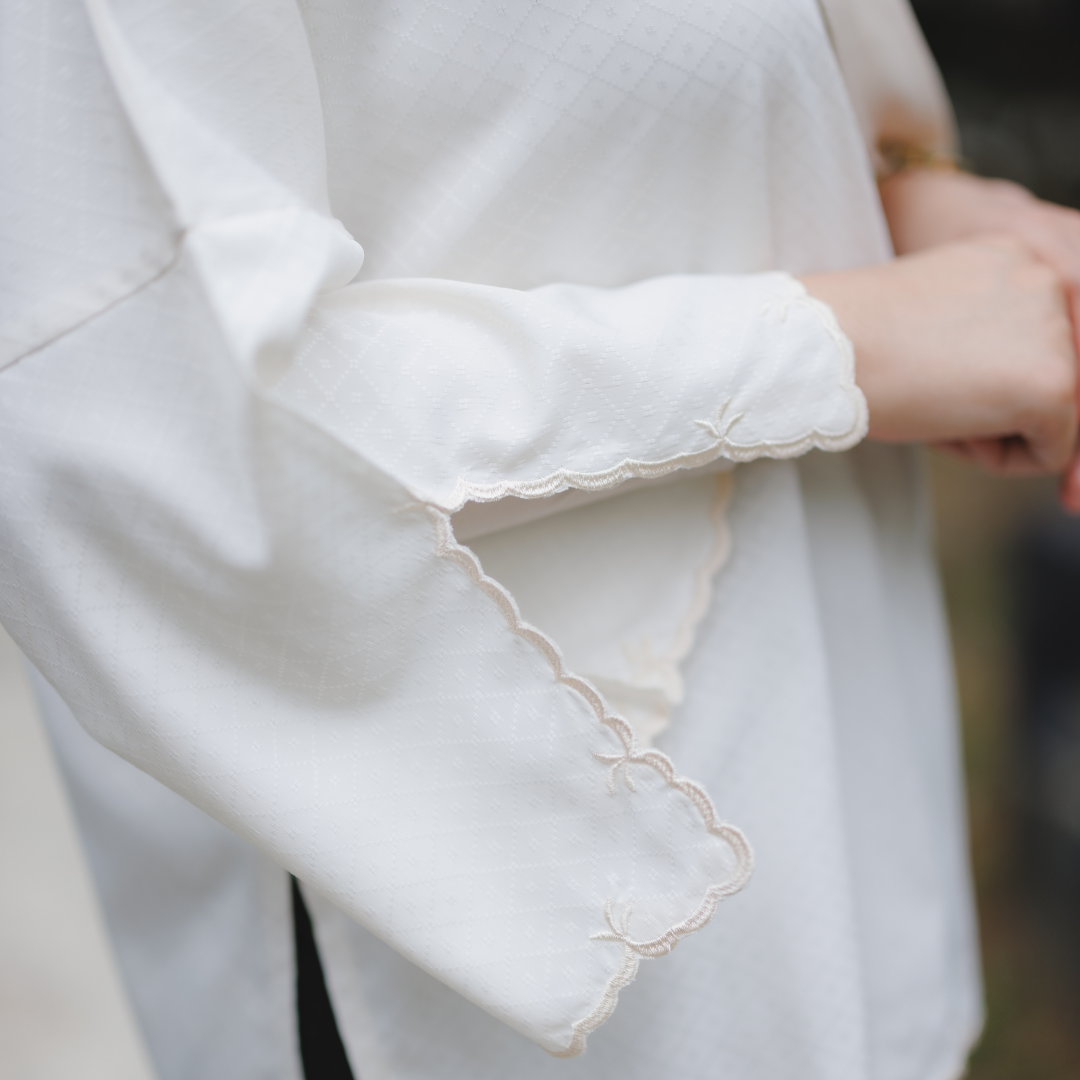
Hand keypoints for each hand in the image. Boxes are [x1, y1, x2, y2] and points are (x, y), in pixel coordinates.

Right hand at [880, 168, 1079, 505]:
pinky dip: (998, 458)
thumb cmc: (851, 345)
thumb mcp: (932, 321)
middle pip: (1041, 377)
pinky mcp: (1056, 384)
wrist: (825, 350)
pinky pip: (1051, 451)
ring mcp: (1057, 332)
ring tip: (933, 405)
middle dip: (988, 403)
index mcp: (1013, 259)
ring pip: (1050, 416)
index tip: (924, 370)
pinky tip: (947, 426)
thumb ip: (978, 334)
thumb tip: (997, 378)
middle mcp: (1048, 281)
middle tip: (922, 390)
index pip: (1024, 343)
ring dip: (991, 428)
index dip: (973, 375)